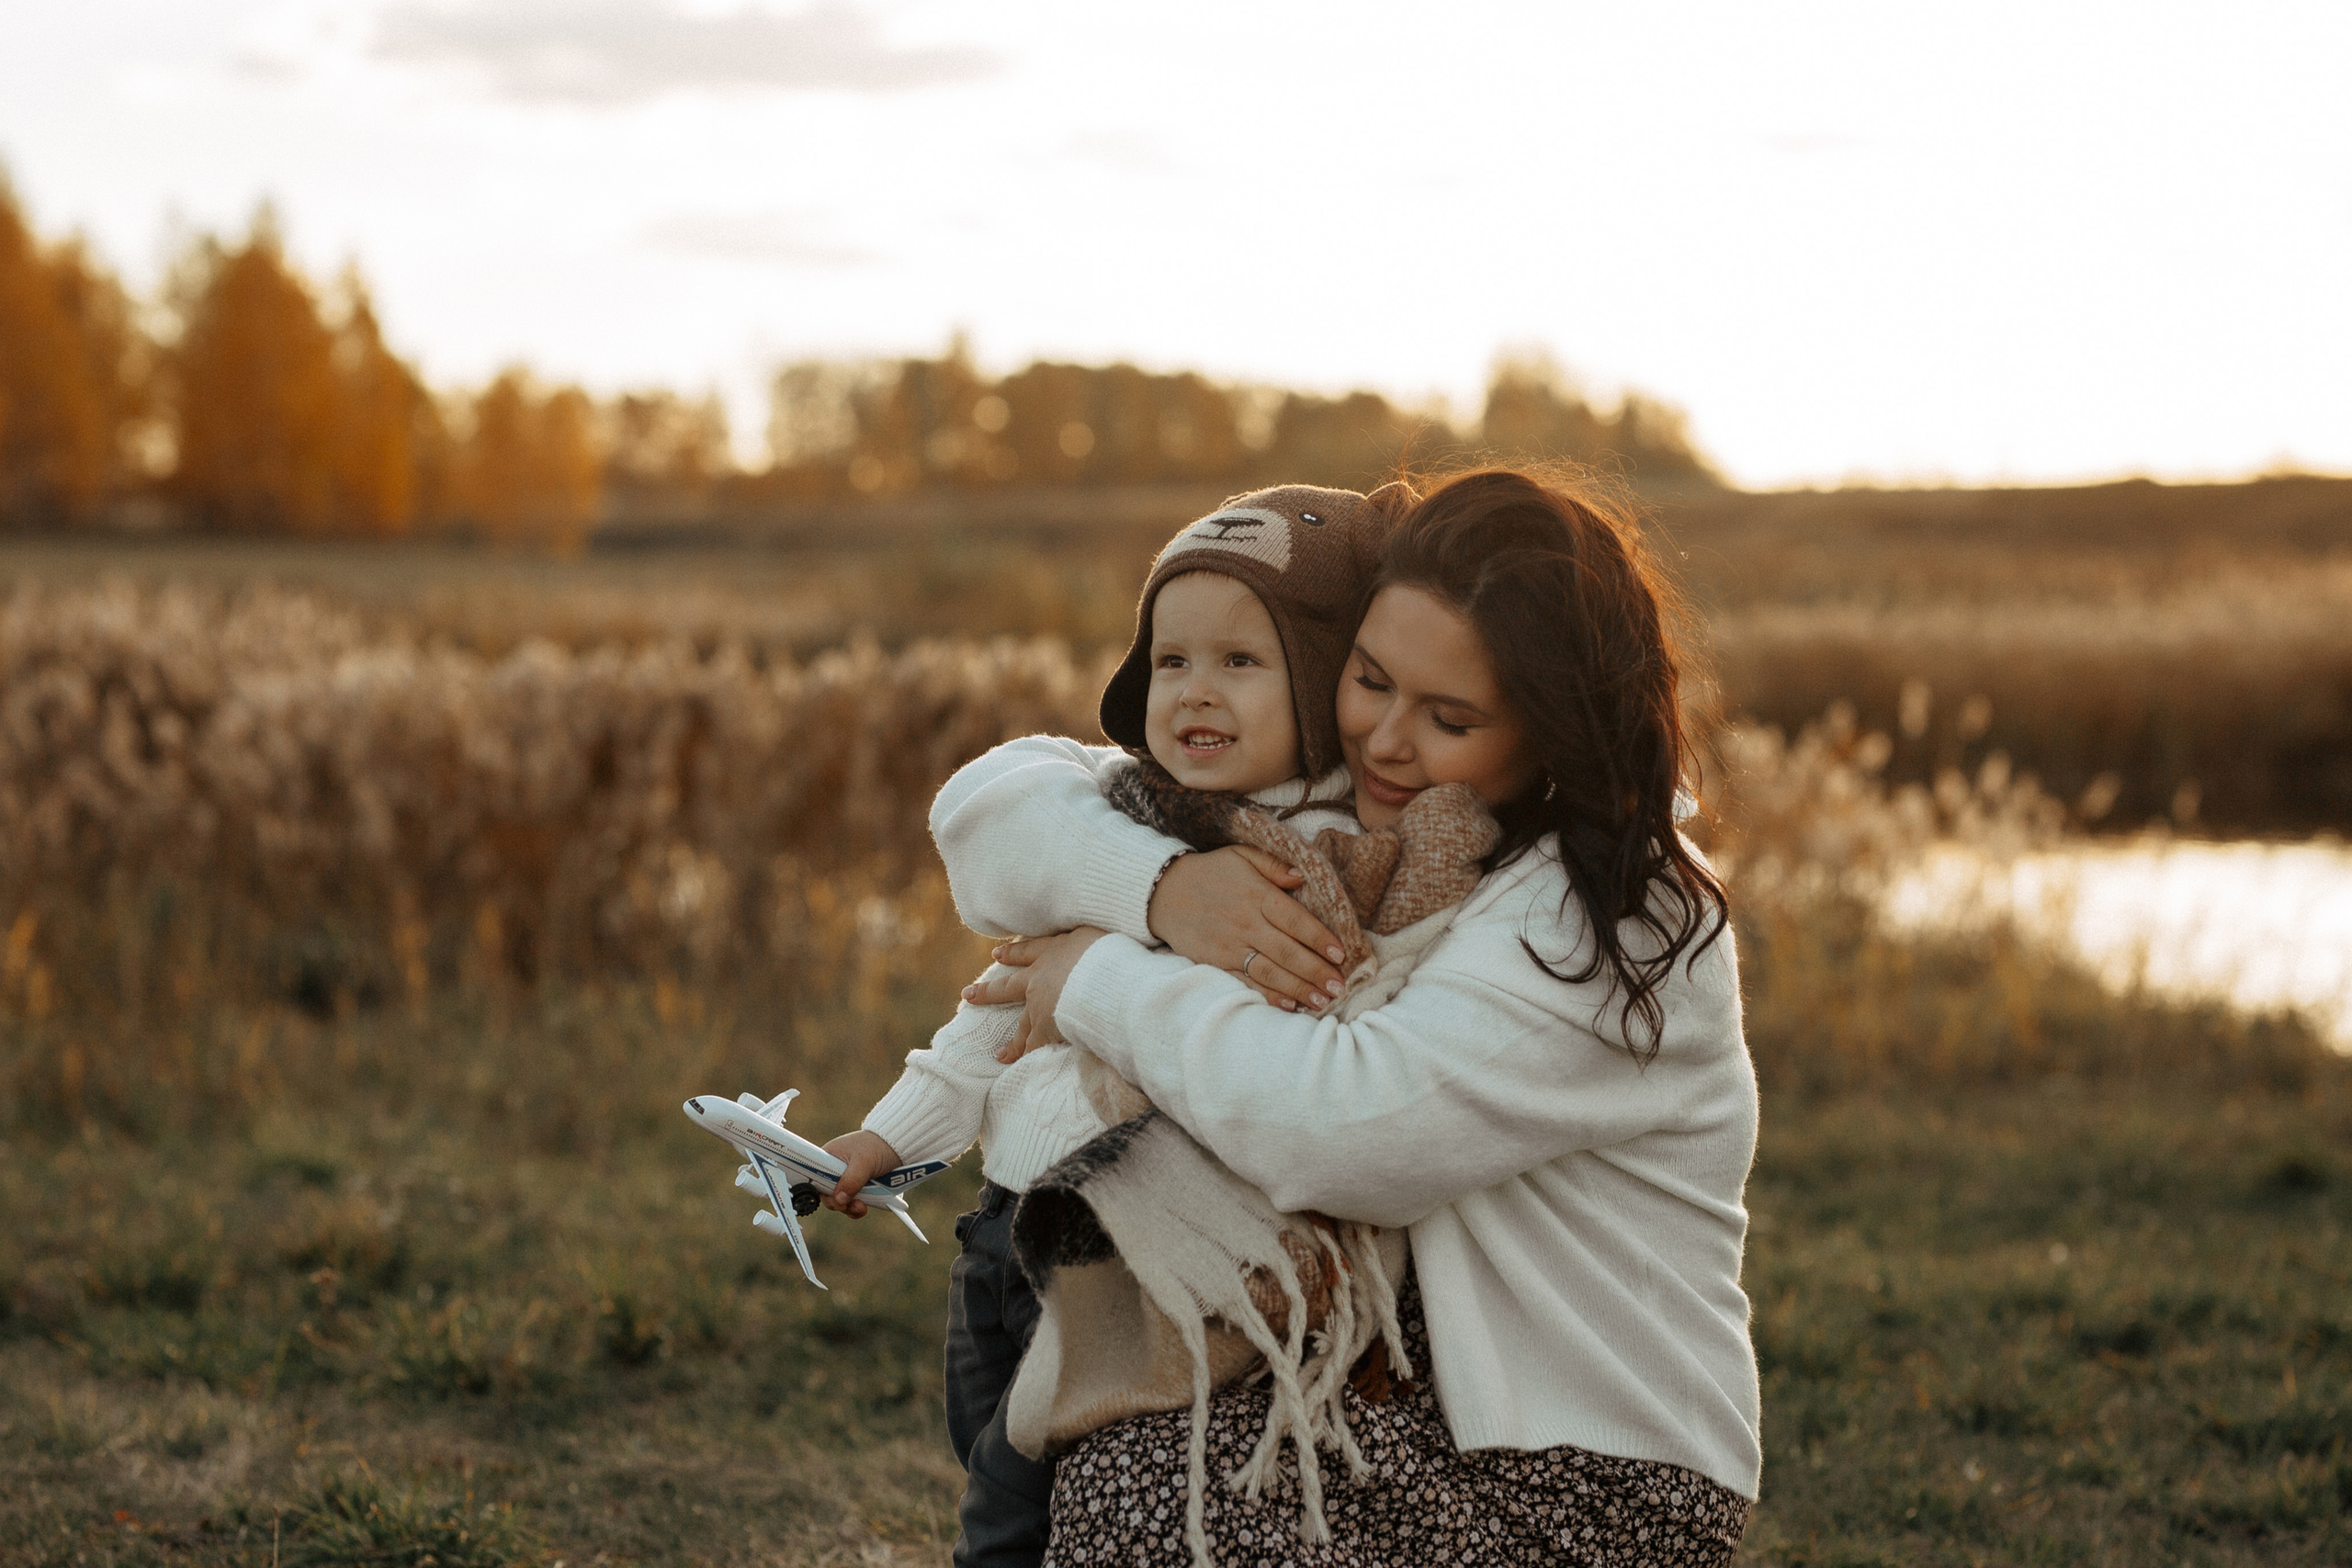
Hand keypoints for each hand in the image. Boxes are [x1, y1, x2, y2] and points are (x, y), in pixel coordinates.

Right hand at [820, 1129, 900, 1217]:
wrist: (897, 1147)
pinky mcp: (855, 1188)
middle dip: (838, 1202)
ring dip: (848, 1207)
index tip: (832, 1198)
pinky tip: (863, 1208)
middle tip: (849, 1206)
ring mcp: (844, 1180)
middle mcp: (833, 1169)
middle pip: (826, 1192)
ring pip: (839, 1201)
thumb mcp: (864, 1162)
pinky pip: (850, 1203)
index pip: (815, 1176)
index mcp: (828, 1156)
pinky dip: (855, 1208)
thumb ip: (851, 1180)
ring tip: (861, 1207)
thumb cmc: (878, 1146)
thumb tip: (839, 1200)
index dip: (822, 1190)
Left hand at [962, 926, 1108, 1064]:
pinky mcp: (1047, 1028)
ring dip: (1012, 1043)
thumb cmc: (1106, 953)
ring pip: (1022, 1027)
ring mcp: (1040, 1006)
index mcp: (1052, 953)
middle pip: (1006, 988)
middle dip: (986, 993)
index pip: (1027, 951)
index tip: (996, 955)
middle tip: (967, 995)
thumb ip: (1086, 938)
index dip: (1012, 953)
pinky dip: (1030, 1056)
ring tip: (999, 1055)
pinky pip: (1036, 1046)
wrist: (1105, 979)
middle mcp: (1039, 979)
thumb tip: (1090, 939)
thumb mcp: (1095, 935)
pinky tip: (1023, 1067)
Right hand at [1148, 846, 1346, 1011]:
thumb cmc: (1211, 872)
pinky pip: (1245, 983)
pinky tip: (1288, 1005)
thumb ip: (1274, 865)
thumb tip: (1302, 876)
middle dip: (1316, 971)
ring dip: (1298, 988)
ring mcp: (1230, 946)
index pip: (1295, 920)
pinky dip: (1267, 996)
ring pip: (1269, 972)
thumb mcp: (1241, 855)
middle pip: (1287, 952)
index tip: (1341, 954)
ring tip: (1322, 1001)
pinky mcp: (1216, 963)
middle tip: (1340, 987)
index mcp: (1256, 895)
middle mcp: (1245, 923)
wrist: (1163, 891)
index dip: (1320, 938)